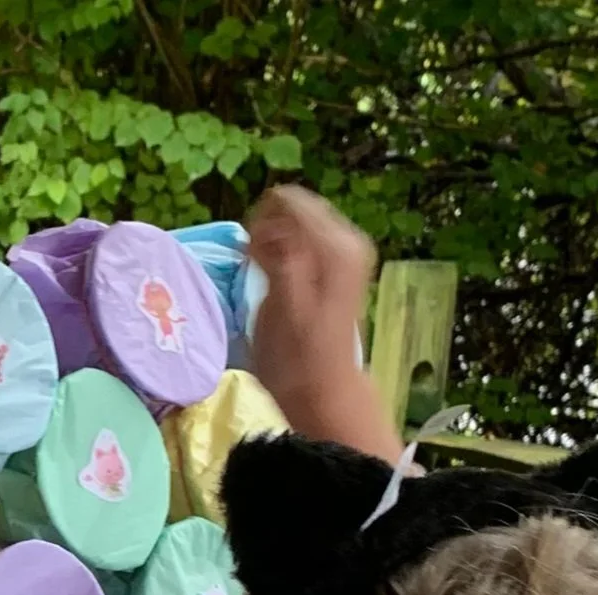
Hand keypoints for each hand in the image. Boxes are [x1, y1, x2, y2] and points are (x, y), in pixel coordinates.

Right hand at [248, 186, 403, 464]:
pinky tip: (279, 277)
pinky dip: (289, 250)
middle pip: (296, 206)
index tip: (248, 257)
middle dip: (269, 229)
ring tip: (265, 274)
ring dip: (276, 241)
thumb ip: (277, 254)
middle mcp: (348, 239)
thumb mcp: (281, 303)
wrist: (325, 390)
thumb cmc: (297, 357)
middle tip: (254, 265)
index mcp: (334, 245)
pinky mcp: (344, 265)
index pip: (287, 201)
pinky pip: (308, 239)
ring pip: (301, 221)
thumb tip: (266, 227)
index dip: (259, 224)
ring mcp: (348, 251)